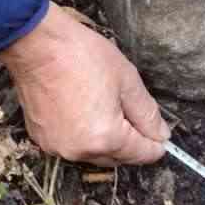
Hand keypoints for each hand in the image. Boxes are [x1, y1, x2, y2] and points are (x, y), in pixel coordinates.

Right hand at [0, 2, 168, 165]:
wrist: (40, 47)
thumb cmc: (84, 57)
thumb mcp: (127, 80)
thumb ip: (147, 112)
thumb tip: (161, 134)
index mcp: (104, 137)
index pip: (139, 153)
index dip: (156, 146)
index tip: (164, 139)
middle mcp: (79, 151)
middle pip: (117, 157)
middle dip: (133, 142)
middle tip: (141, 118)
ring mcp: (57, 148)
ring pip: (94, 154)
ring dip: (109, 140)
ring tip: (113, 109)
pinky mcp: (41, 139)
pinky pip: (73, 145)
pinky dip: (86, 136)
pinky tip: (90, 111)